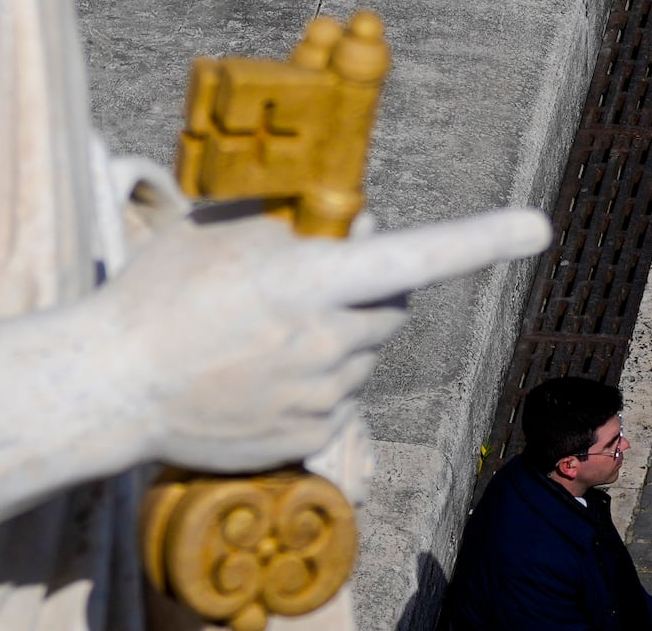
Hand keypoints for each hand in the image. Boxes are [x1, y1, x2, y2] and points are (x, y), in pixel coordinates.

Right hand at [97, 202, 546, 473]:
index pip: (411, 254)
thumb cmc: (162, 291)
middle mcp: (327, 341)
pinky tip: (259, 367)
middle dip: (374, 280)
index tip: (537, 225)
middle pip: (392, 301)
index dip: (479, 238)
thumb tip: (352, 213)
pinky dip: (317, 374)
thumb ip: (291, 215)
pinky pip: (341, 394)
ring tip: (265, 324)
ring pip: (366, 349)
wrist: (115, 386)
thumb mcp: (219, 228)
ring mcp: (323, 396)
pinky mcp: (314, 437)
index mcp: (307, 280)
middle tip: (321, 267)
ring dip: (341, 328)